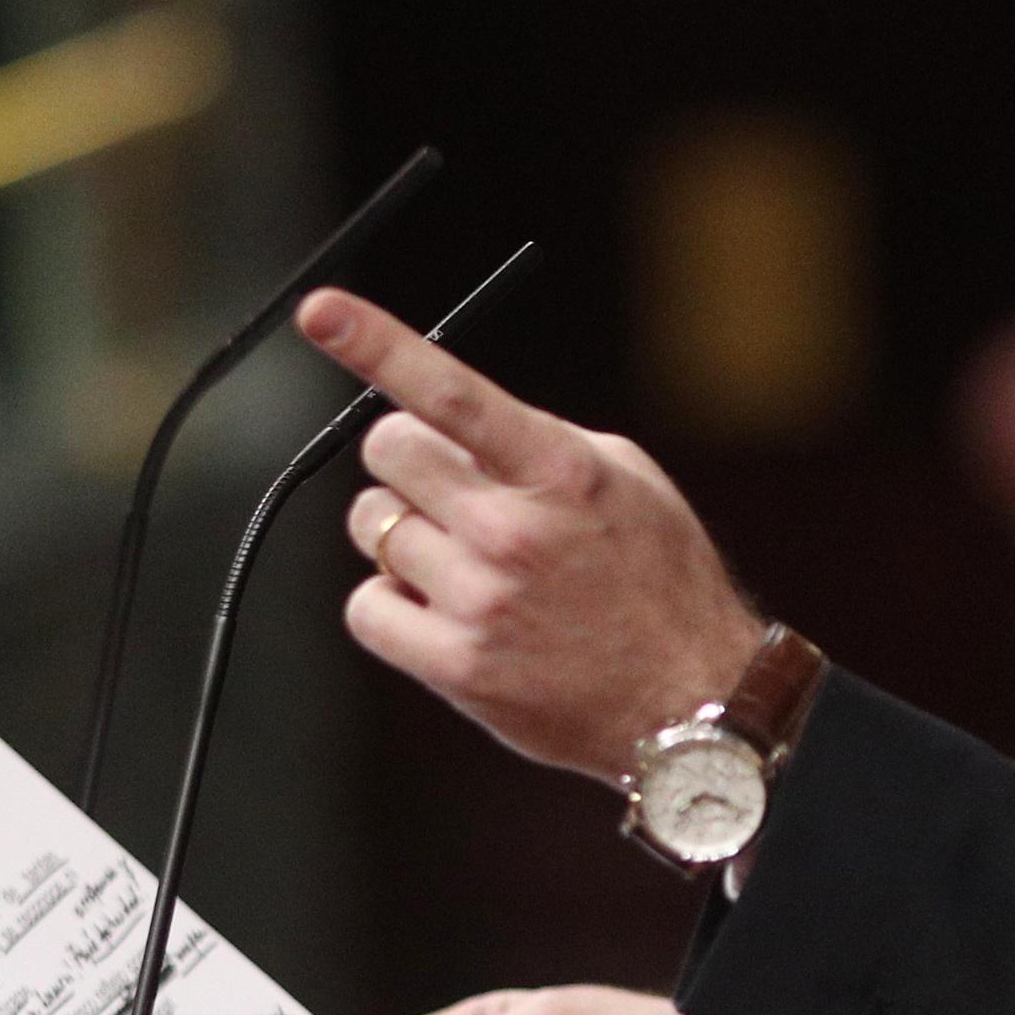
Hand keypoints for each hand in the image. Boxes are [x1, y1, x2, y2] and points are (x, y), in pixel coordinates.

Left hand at [296, 288, 763, 780]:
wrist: (692, 702)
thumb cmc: (660, 581)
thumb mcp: (625, 479)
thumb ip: (535, 440)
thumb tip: (450, 417)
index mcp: (560, 472)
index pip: (451, 393)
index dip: (377, 345)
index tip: (322, 312)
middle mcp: (513, 531)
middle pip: (389, 452)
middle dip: (409, 459)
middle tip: (447, 487)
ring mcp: (481, 601)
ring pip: (372, 528)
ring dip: (405, 534)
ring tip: (464, 560)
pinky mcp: (457, 666)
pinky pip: (367, 607)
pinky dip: (390, 602)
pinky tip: (439, 608)